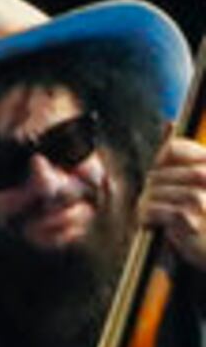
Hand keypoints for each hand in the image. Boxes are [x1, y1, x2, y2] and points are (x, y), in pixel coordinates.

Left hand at [147, 135, 205, 273]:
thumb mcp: (200, 180)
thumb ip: (185, 154)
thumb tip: (168, 124)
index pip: (175, 149)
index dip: (161, 161)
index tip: (161, 175)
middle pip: (160, 173)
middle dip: (152, 189)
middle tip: (153, 200)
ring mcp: (200, 197)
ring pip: (154, 192)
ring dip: (147, 204)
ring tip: (151, 213)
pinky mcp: (190, 218)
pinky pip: (154, 210)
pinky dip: (148, 217)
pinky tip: (151, 222)